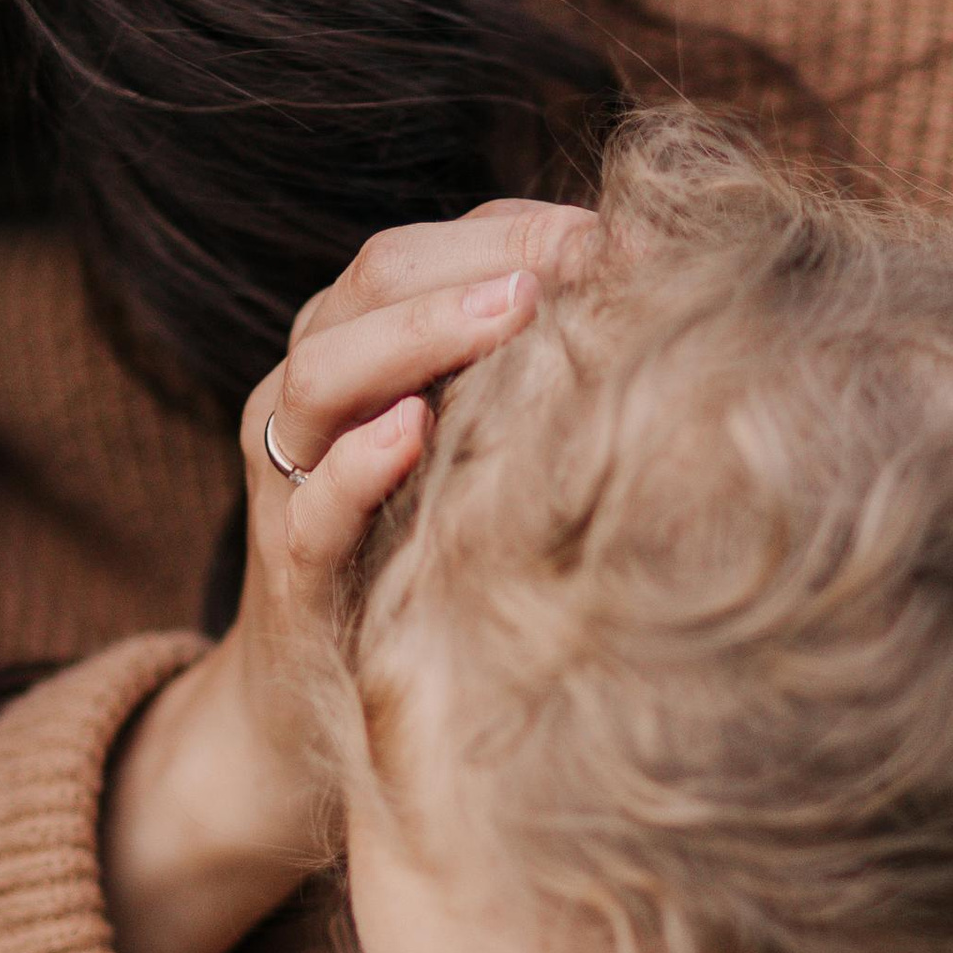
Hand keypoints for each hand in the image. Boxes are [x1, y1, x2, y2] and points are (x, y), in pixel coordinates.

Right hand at [102, 200, 593, 952]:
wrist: (308, 724)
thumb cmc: (417, 571)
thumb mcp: (471, 463)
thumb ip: (523, 387)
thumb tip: (662, 308)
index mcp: (357, 354)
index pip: (424, 251)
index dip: (516, 229)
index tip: (622, 230)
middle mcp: (310, 401)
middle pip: (370, 285)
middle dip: (478, 258)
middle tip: (580, 251)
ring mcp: (290, 485)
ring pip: (323, 376)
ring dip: (418, 334)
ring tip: (513, 310)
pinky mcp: (290, 577)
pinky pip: (311, 509)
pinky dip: (355, 467)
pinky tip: (411, 434)